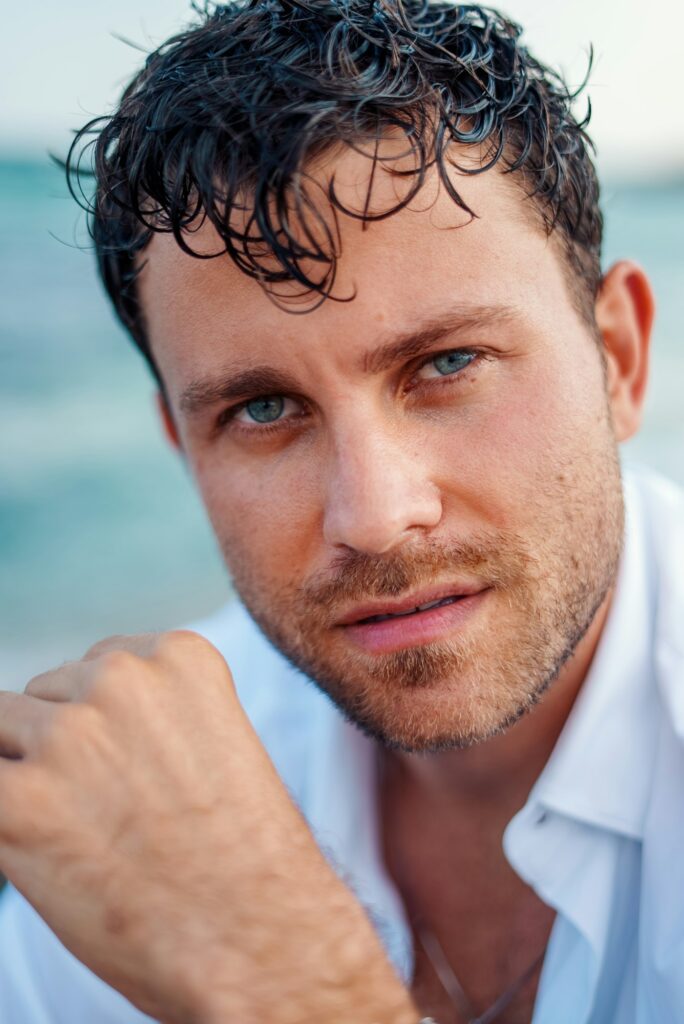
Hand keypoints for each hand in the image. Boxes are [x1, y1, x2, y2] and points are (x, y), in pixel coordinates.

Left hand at [0, 632, 416, 1023]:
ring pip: (4, 732)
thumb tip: (72, 724)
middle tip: (110, 811)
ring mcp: (67, 737)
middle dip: (66, 747)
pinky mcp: (19, 803)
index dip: (108, 724)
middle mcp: (121, 679)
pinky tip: (44, 850)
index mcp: (178, 657)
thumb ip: (152, 713)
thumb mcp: (216, 742)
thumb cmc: (243, 855)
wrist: (258, 938)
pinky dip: (8, 817)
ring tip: (86, 835)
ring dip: (30, 779)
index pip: (102, 664)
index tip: (136, 769)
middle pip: (49, 695)